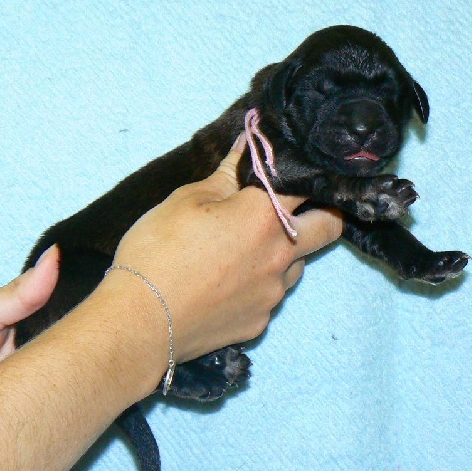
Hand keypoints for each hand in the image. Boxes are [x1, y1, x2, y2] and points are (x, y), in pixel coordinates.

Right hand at [110, 134, 342, 362]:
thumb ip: (226, 174)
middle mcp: (281, 255)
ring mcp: (274, 293)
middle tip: (295, 207)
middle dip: (323, 211)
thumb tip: (249, 147)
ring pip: (298, 264)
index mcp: (265, 216)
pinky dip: (258, 285)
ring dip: (285, 252)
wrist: (140, 323)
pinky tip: (226, 286)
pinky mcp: (260, 322)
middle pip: (330, 227)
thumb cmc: (159, 251)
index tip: (293, 168)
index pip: (309, 182)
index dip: (303, 170)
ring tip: (245, 251)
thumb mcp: (186, 200)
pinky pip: (271, 296)